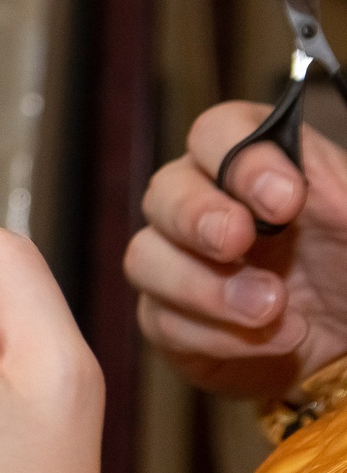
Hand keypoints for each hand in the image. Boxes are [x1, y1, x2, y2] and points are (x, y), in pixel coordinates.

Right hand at [127, 102, 346, 399]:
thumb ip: (334, 193)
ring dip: (204, 287)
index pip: (219, 133)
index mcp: (259, 167)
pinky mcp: (172, 322)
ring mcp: (181, 266)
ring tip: (271, 308)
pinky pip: (161, 322)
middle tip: (236, 243)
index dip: (239, 157)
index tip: (286, 200)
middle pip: (163, 191)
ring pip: (145, 259)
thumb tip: (299, 187)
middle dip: (195, 217)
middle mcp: (208, 207)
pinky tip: (274, 339)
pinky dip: (215, 335)